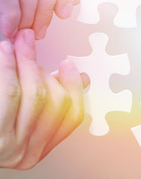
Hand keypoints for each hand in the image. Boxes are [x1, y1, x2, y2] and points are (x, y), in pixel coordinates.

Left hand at [0, 29, 87, 169]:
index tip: (67, 64)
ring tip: (19, 43)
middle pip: (56, 102)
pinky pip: (12, 93)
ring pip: (36, 95)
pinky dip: (11, 67)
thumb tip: (78, 78)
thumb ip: (47, 100)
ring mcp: (10, 146)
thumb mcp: (18, 119)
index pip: (72, 116)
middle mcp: (26, 153)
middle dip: (44, 69)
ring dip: (28, 62)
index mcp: (36, 150)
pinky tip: (7, 52)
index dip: (74, 85)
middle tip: (29, 44)